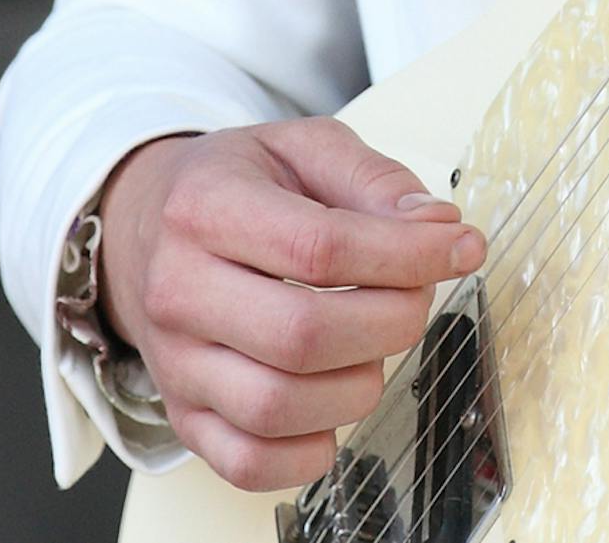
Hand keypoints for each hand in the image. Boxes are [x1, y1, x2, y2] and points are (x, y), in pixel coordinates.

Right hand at [96, 118, 485, 491]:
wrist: (147, 225)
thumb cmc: (237, 184)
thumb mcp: (303, 146)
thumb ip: (374, 179)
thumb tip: (437, 228)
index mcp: (207, 208)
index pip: (319, 248)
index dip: (407, 255)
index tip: (462, 247)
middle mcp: (178, 291)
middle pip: (302, 335)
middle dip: (391, 321)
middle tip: (419, 296)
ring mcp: (175, 363)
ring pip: (277, 407)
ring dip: (359, 385)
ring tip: (376, 342)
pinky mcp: (182, 415)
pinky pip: (248, 462)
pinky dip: (311, 451)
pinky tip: (339, 400)